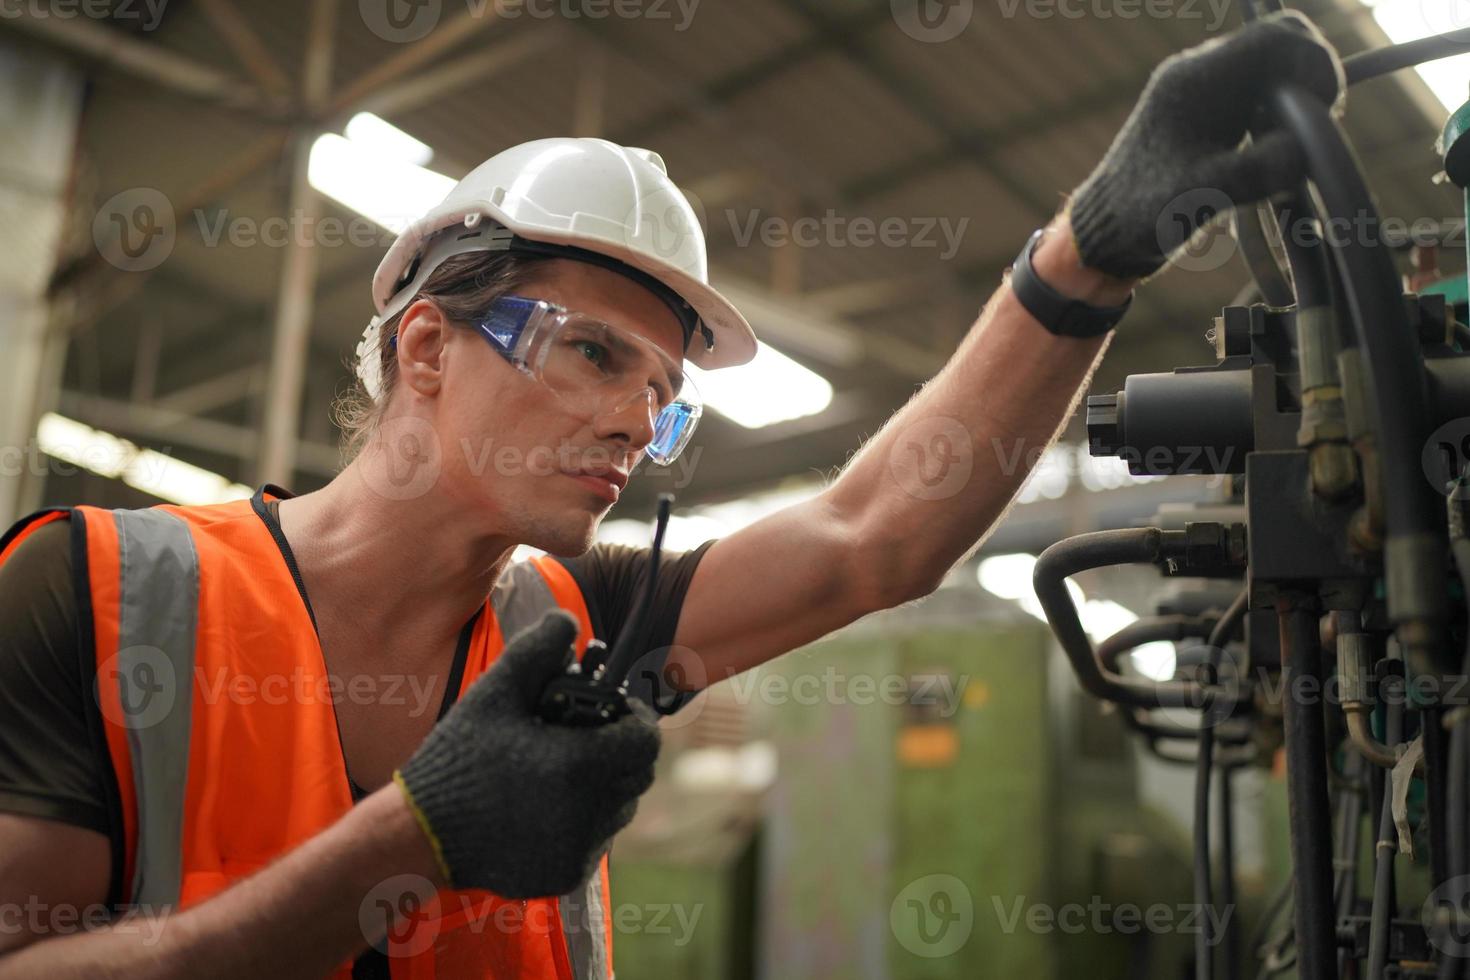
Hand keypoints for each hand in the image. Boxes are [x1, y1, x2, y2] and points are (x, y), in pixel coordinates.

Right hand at [394, 610, 659, 897]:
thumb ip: (536, 650)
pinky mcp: (566, 873)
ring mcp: (579, 849)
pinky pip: (596, 840)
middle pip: (638, 774)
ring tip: (566, 769)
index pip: (645, 739)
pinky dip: (584, 821)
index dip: (635, 718)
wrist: (420, 833)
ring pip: (620, 808)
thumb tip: (568, 618)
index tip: (613, 710)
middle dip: (622, 749)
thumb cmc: (458, 758)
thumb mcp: (494, 694)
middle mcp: (588, 813)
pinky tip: (548, 804)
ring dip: (606, 785)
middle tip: (590, 736)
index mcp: (579, 766)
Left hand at [1067, 11, 1343, 280]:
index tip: (1326, 110)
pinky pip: (1258, 98)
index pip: (1277, 36)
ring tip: (1290, 149)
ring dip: (1295, 102)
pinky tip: (1271, 156)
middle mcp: (1199, 75)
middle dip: (1311, 80)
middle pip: (1280, 45)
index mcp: (1195, 79)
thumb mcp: (1205, 195)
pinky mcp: (1207, 116)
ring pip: (1272, 72)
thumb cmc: (1143, 215)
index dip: (1316, 63)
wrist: (1104, 233)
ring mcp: (1203, 94)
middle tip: (1315, 128)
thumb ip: (1259, 169)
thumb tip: (1303, 150)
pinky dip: (1278, 119)